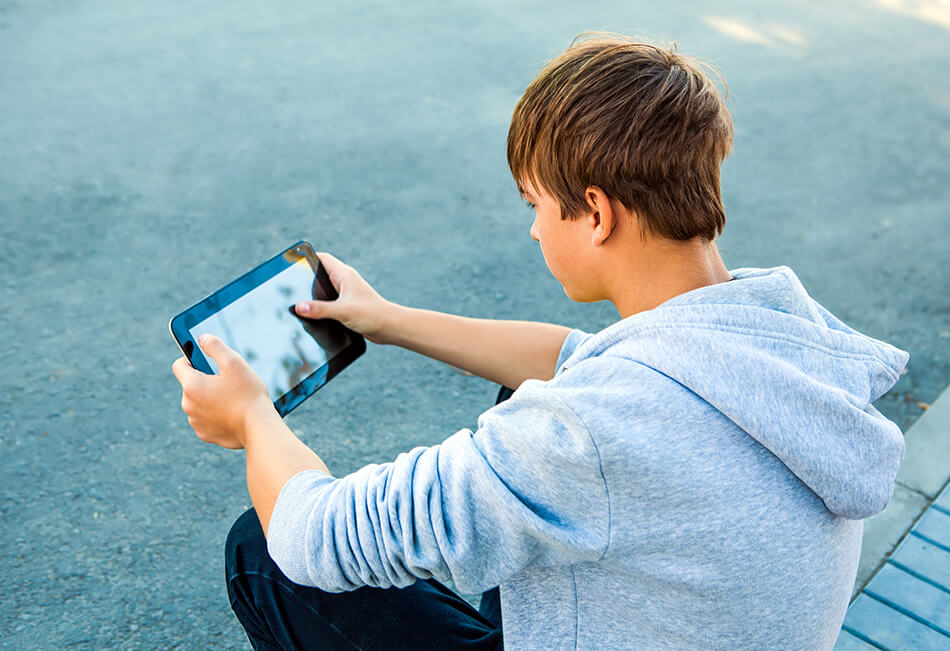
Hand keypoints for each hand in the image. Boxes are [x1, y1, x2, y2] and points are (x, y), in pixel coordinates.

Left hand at [172, 334, 273, 448]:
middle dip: (205, 380)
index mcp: (192, 385)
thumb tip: (202, 338)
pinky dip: (215, 415)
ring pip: (198, 402)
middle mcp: (188, 404)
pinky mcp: (205, 434)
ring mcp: (195, 421)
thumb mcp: (234, 363)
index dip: (190, 358)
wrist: (258, 428)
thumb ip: (215, 346)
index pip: (179, 365)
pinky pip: (205, 419)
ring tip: (232, 399)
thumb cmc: (248, 395)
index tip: (204, 360)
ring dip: (209, 398)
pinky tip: (232, 413)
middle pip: (190, 385)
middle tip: (227, 381)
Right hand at [294, 252, 395, 343]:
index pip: (323, 258)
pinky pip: (331, 302)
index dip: (308, 257)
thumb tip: (298, 307)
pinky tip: (315, 315)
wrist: (390, 327)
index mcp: (345, 275)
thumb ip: (319, 309)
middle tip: (292, 285)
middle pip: (322, 273)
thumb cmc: (373, 314)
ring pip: (326, 289)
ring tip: (300, 301)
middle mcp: (346, 281)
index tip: (294, 262)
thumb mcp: (342, 311)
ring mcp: (347, 293)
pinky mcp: (349, 306)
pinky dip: (322, 306)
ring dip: (315, 295)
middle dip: (308, 278)